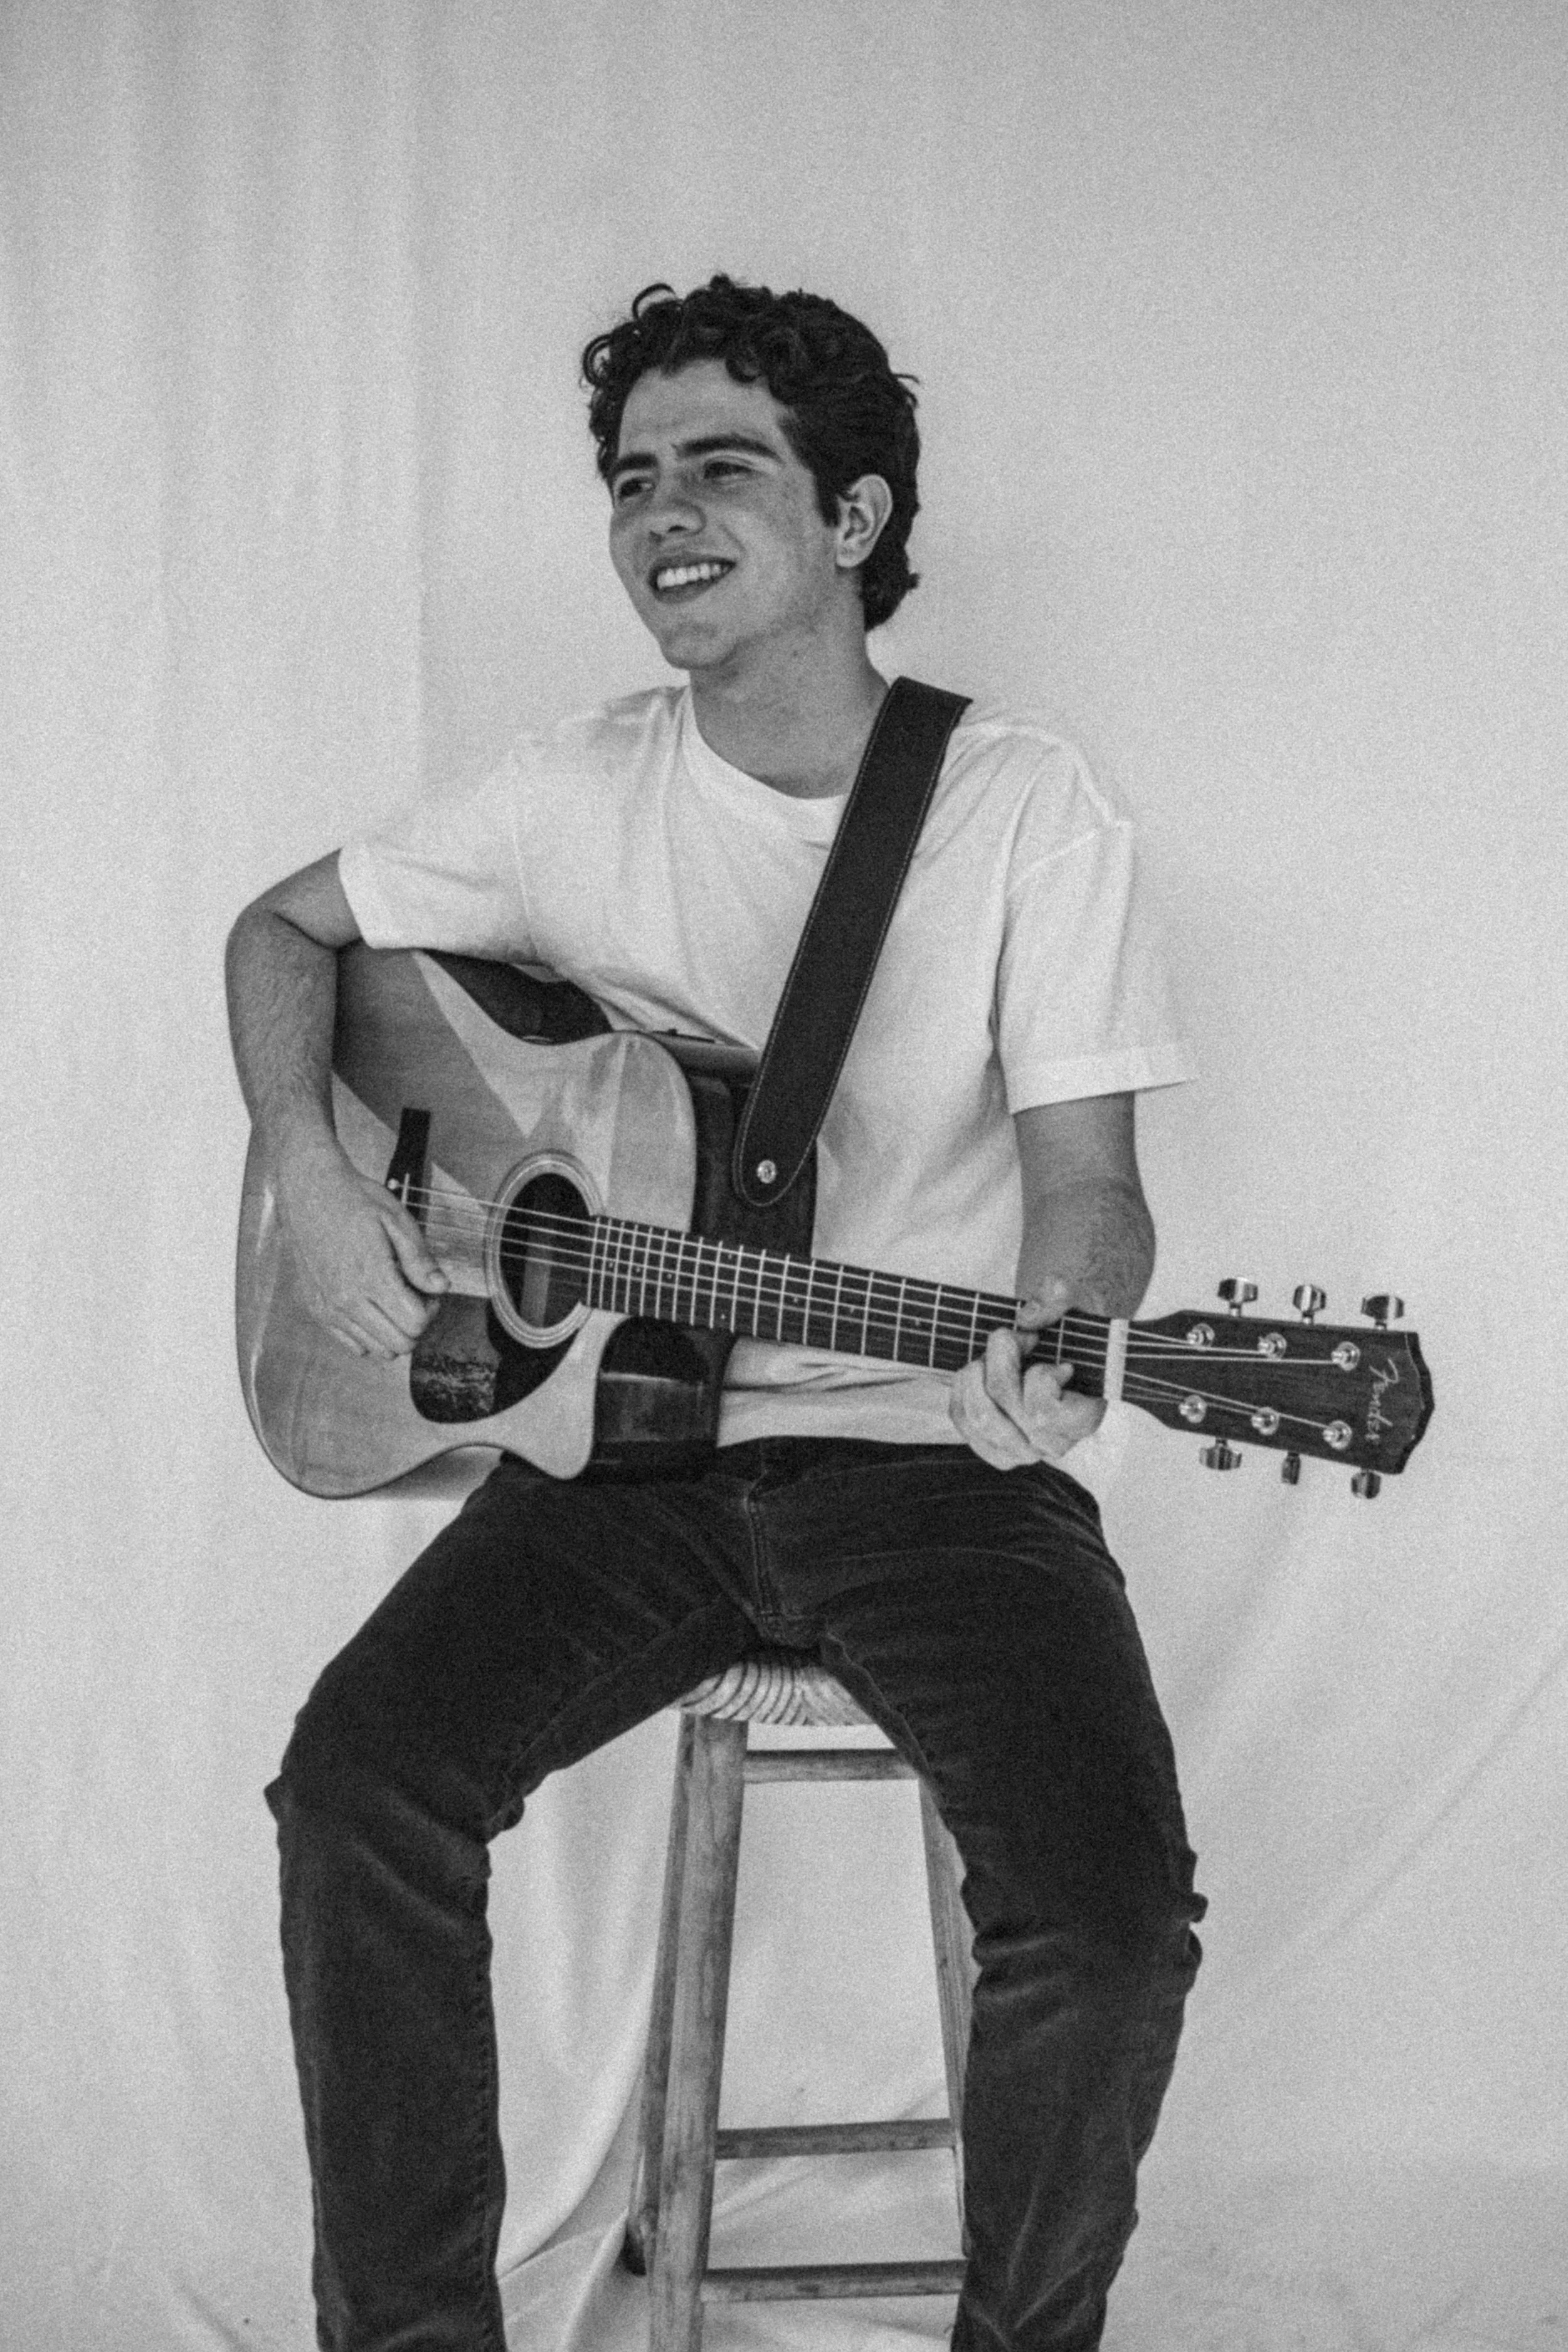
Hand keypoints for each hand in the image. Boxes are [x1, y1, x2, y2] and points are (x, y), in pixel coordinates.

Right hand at [273, 1134, 448, 1357]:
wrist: (309, 1191)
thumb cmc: (356, 1200)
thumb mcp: (397, 1220)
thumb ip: (420, 1260)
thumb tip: (441, 1287)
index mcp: (371, 1276)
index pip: (415, 1325)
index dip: (431, 1309)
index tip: (427, 1289)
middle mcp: (346, 1299)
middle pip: (400, 1345)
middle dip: (416, 1324)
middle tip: (414, 1295)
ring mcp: (328, 1308)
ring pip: (377, 1352)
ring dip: (394, 1332)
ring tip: (392, 1300)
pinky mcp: (316, 1309)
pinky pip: (352, 1345)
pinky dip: (370, 1334)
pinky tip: (372, 1305)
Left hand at [948, 1277, 1106, 1470]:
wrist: (1057, 1346)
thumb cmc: (1070, 1328)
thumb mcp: (1076, 1301)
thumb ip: (1060, 1297)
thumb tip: (1029, 1315)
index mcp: (1085, 1416)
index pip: (1044, 1413)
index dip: (1039, 1376)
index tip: (1051, 1356)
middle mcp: (1055, 1443)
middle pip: (1006, 1403)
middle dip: (1000, 1358)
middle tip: (1012, 1339)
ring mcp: (1023, 1451)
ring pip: (979, 1417)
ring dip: (977, 1375)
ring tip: (991, 1358)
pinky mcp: (996, 1449)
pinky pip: (962, 1422)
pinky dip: (961, 1389)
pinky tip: (977, 1373)